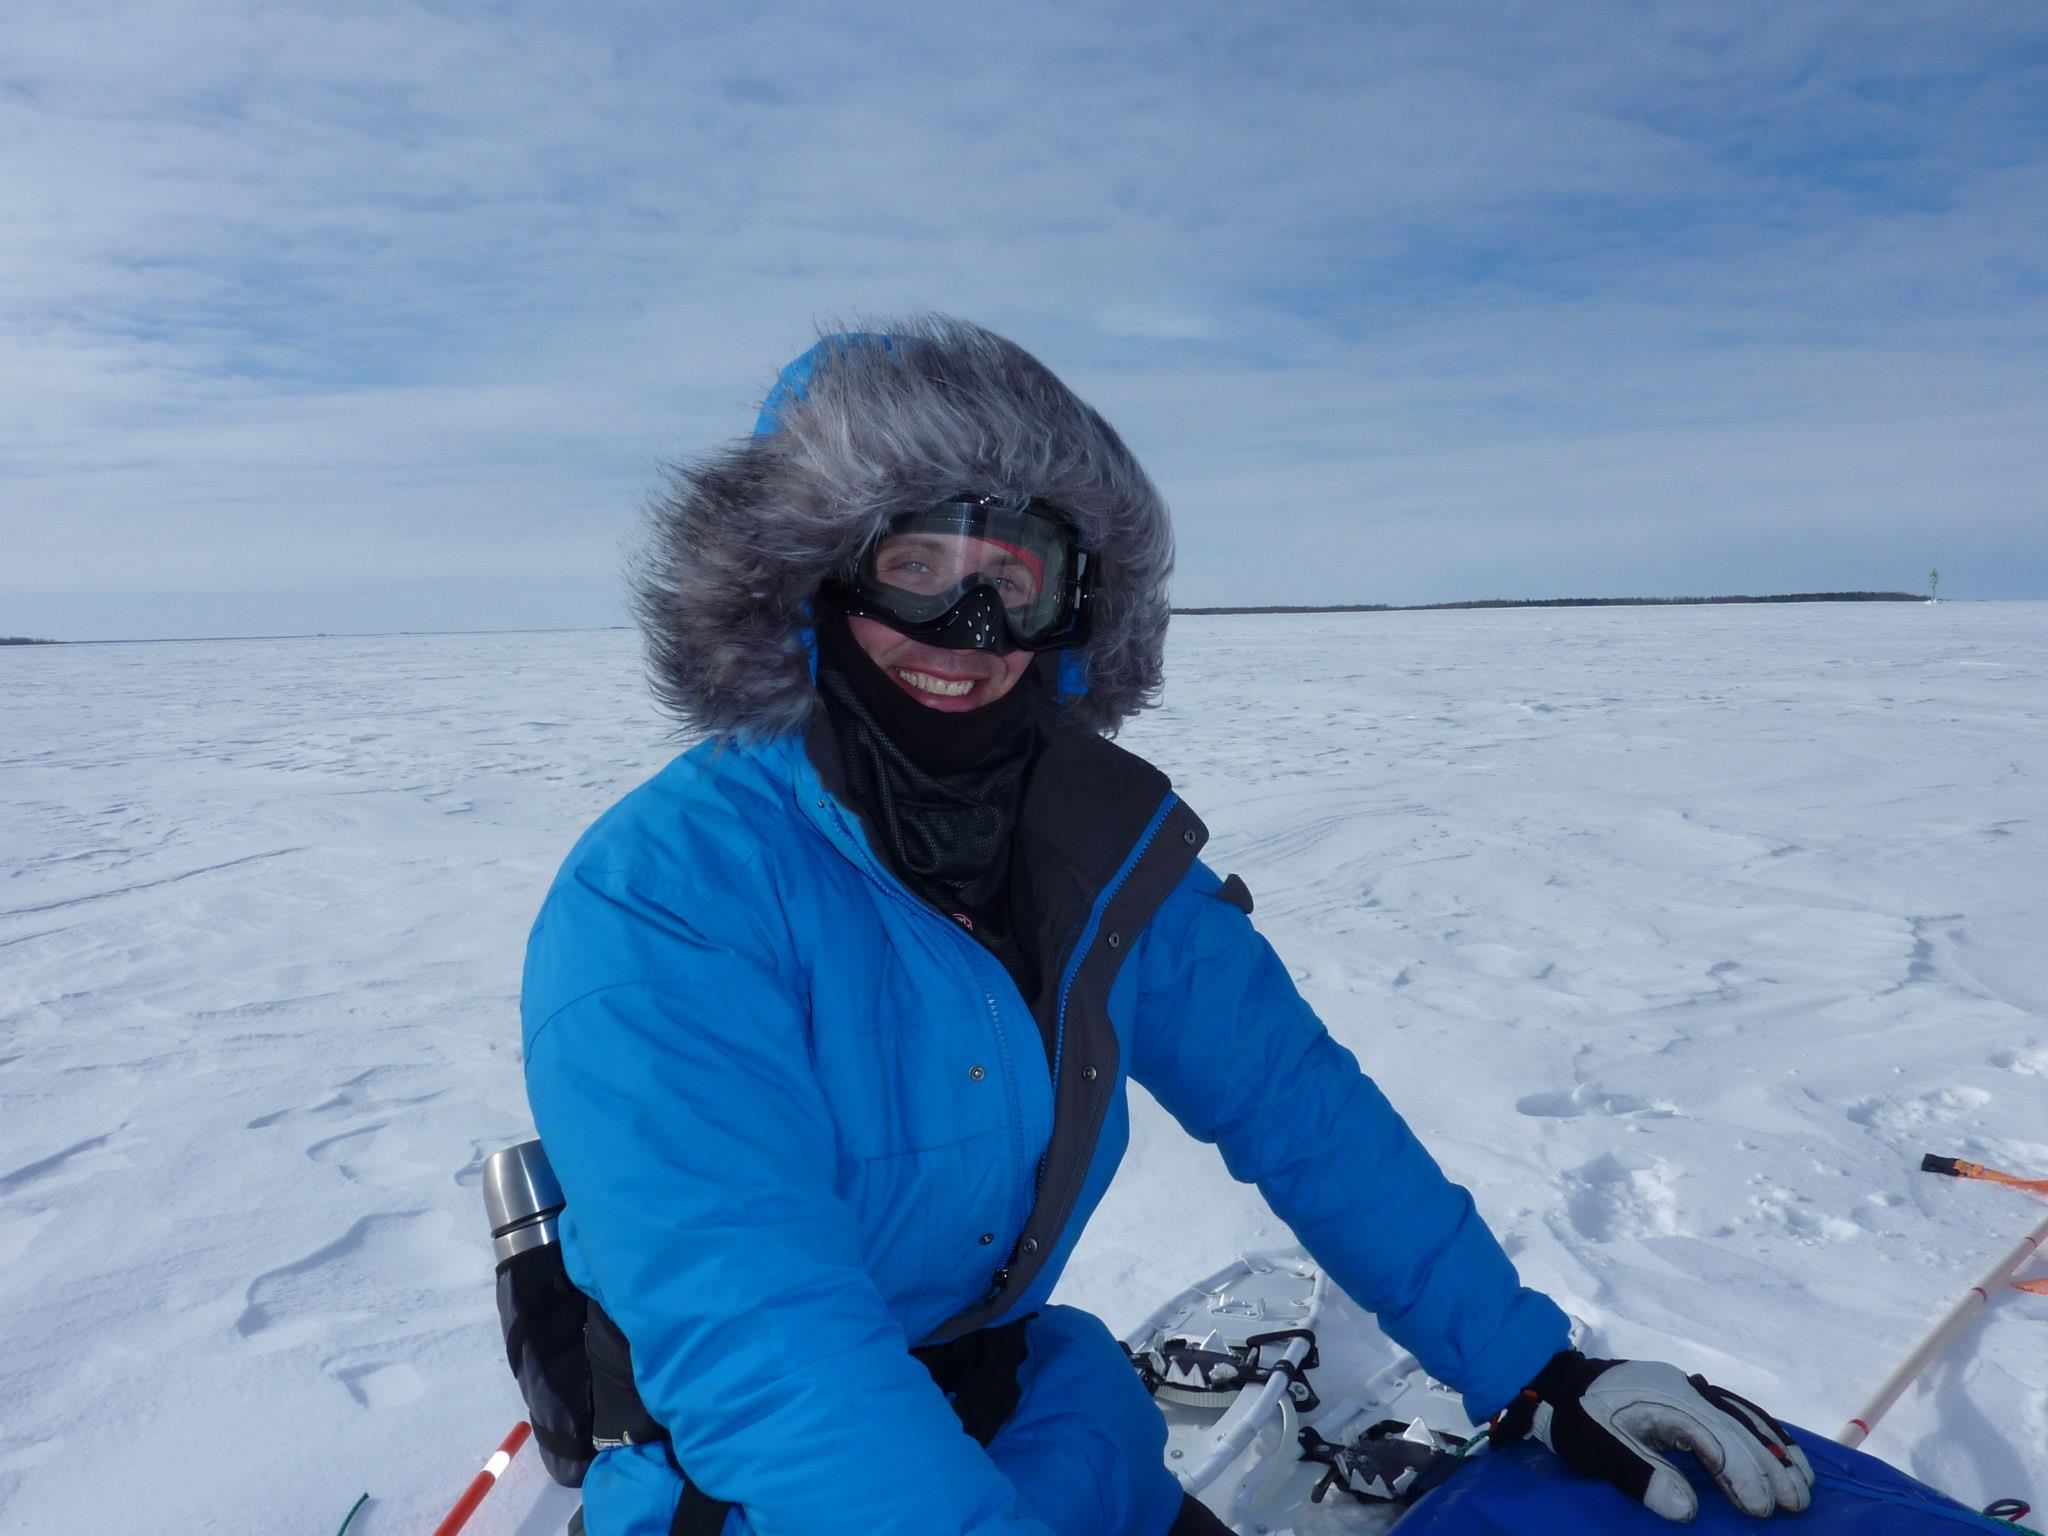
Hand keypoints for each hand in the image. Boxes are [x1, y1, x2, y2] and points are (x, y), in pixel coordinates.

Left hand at [1495, 1350, 1814, 1520]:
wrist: (1555, 1381)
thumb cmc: (1575, 1418)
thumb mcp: (1598, 1450)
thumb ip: (1641, 1476)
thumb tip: (1687, 1511)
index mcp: (1666, 1400)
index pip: (1717, 1441)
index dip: (1742, 1477)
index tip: (1760, 1511)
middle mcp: (1685, 1388)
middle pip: (1738, 1428)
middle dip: (1771, 1467)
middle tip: (1798, 1504)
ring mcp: (1688, 1386)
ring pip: (1744, 1414)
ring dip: (1776, 1447)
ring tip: (1805, 1480)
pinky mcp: (1686, 1391)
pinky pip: (1734, 1407)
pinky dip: (1761, 1428)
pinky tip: (1779, 1446)